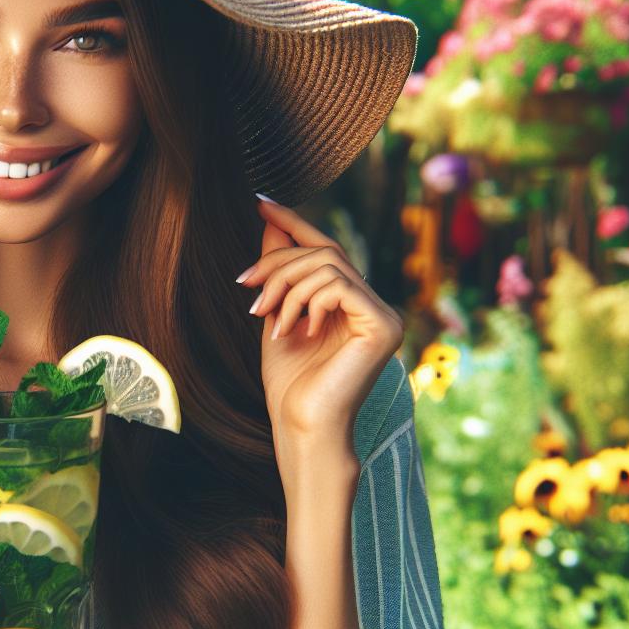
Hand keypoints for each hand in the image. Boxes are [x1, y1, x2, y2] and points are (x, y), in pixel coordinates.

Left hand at [237, 197, 404, 440]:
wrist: (302, 426)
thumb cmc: (290, 382)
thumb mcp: (277, 315)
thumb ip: (280, 273)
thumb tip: (271, 223)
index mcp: (351, 304)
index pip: (326, 250)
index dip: (295, 223)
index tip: (261, 203)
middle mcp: (373, 306)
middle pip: (324, 252)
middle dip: (278, 262)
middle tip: (245, 285)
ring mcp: (383, 315)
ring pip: (328, 265)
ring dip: (286, 286)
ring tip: (266, 317)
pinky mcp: (383, 326)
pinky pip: (339, 285)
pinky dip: (307, 301)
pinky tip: (296, 329)